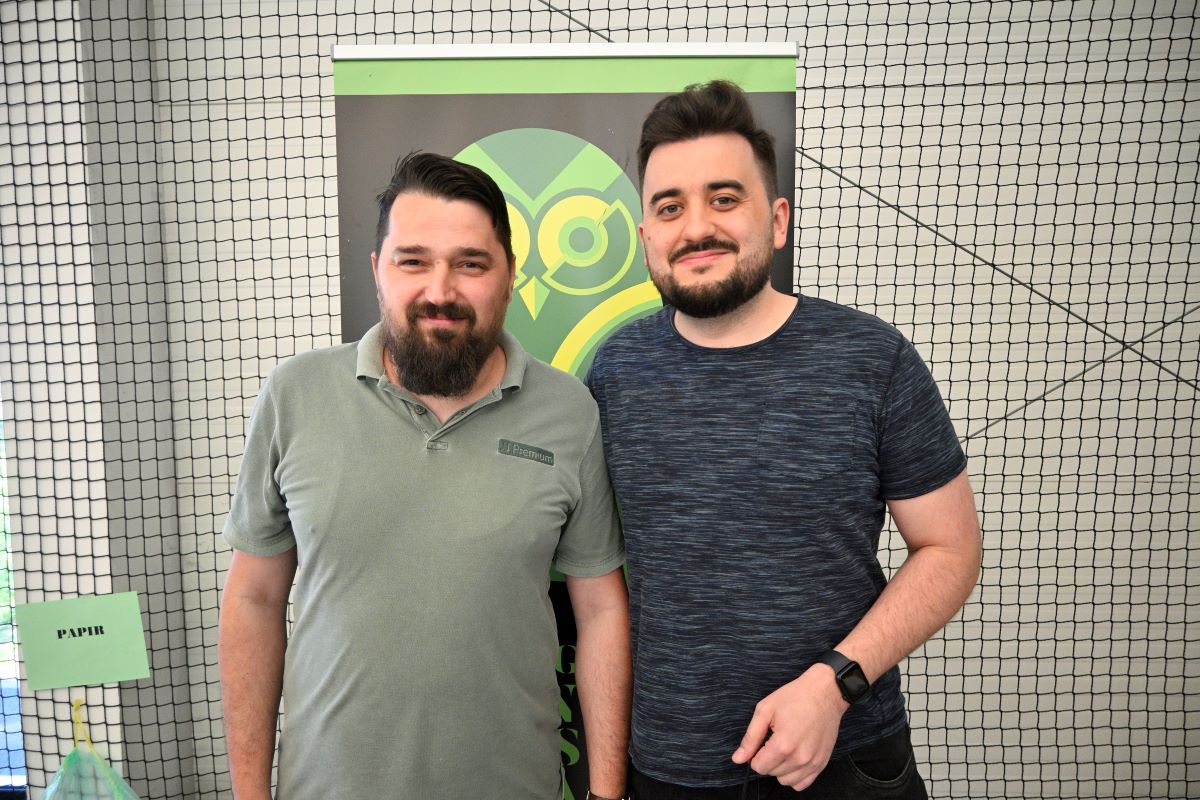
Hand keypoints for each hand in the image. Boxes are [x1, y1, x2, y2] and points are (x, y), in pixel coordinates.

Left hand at [731, 664, 848, 789]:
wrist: (824, 693)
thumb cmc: (795, 697)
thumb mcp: (765, 710)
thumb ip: (750, 738)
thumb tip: (738, 759)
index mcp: (784, 744)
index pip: (758, 767)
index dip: (755, 755)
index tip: (762, 742)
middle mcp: (800, 758)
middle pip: (771, 773)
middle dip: (767, 759)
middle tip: (774, 740)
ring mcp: (813, 763)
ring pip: (786, 781)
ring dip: (780, 768)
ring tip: (785, 748)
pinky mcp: (822, 764)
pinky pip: (802, 783)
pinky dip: (794, 775)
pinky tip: (793, 759)